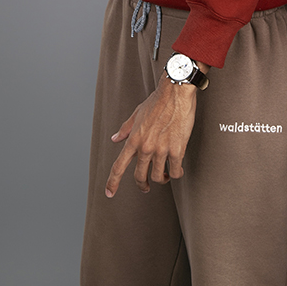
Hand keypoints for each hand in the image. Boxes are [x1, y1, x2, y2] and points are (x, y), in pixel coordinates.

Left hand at [105, 73, 199, 195]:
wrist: (176, 92)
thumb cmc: (158, 100)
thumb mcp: (137, 113)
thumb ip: (126, 129)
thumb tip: (115, 139)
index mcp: (134, 139)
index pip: (119, 166)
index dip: (113, 182)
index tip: (109, 193)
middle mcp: (146, 147)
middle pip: (140, 176)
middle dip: (142, 184)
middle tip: (145, 187)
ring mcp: (161, 150)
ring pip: (159, 176)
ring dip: (162, 179)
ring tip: (165, 176)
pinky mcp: (177, 149)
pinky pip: (176, 171)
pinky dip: (176, 173)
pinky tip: (177, 170)